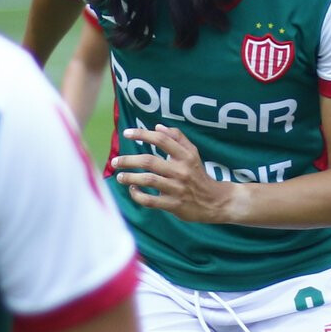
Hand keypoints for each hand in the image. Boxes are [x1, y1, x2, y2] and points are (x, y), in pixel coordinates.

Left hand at [112, 126, 233, 222]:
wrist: (215, 201)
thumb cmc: (199, 174)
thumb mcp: (193, 154)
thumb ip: (177, 138)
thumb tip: (158, 126)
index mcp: (186, 156)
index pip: (161, 140)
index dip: (142, 134)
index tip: (127, 133)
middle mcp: (181, 170)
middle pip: (150, 161)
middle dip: (128, 160)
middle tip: (115, 161)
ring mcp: (177, 188)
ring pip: (148, 180)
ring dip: (130, 178)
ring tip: (120, 176)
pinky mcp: (174, 205)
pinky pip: (151, 200)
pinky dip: (138, 195)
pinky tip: (132, 190)